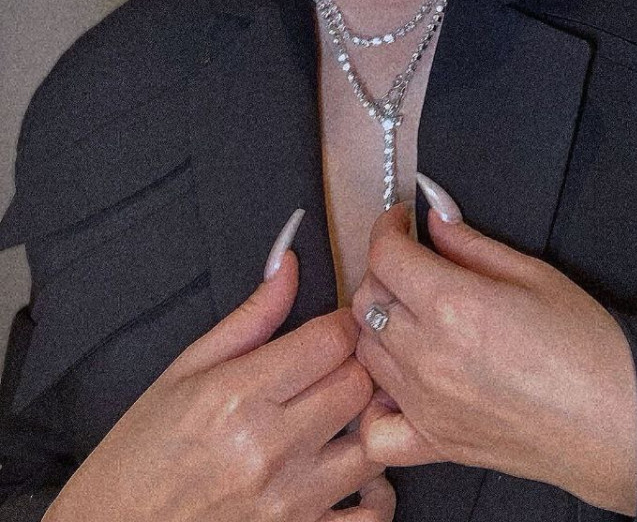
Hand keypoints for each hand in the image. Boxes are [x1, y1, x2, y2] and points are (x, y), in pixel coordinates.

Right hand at [43, 232, 393, 521]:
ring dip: (364, 426)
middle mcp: (269, 447)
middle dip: (356, 367)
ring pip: (373, 443)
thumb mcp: (184, 371)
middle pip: (359, 383)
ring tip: (342, 419)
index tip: (334, 329)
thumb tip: (289, 261)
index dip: (342, 325)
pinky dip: (375, 495)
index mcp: (238, 394)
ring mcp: (288, 502)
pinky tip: (351, 474)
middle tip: (338, 369)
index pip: (333, 339)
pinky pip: (371, 517)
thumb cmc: (140, 454)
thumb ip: (250, 316)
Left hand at [351, 186, 636, 514]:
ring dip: (381, 326)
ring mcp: (426, 404)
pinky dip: (377, 402)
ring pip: (366, 352)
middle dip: (384, 271)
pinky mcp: (434, 443)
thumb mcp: (533, 272)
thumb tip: (434, 214)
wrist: (615, 419)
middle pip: (367, 299)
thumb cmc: (586, 345)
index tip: (402, 221)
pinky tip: (402, 382)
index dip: (388, 227)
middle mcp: (428, 355)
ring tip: (414, 315)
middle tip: (415, 264)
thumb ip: (470, 242)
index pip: (384, 255)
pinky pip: (375, 428)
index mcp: (452, 304)